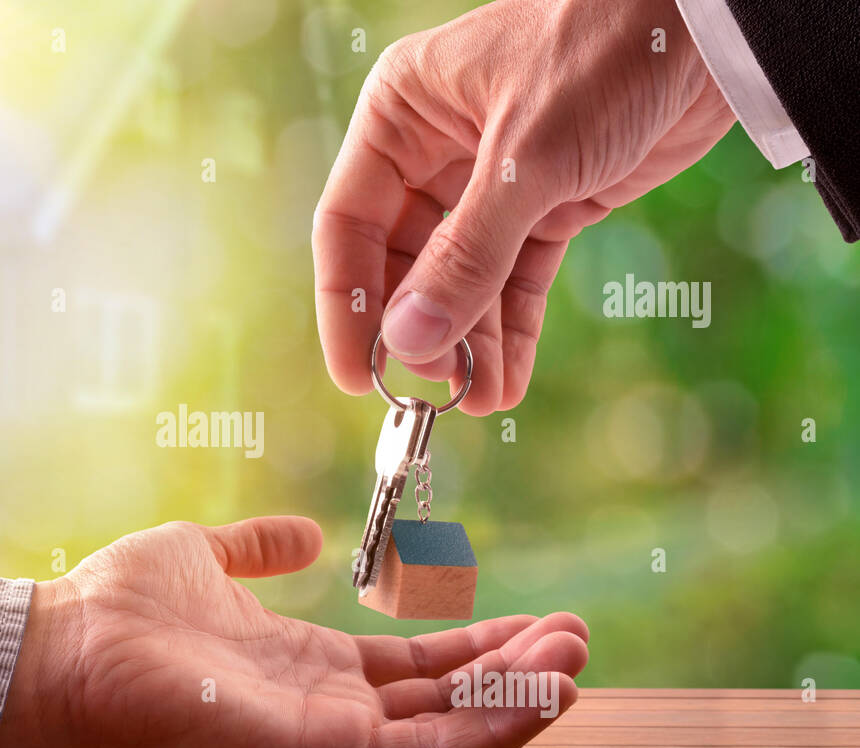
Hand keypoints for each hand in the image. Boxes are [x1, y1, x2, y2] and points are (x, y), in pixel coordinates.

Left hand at [0, 516, 588, 747]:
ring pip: (446, 733)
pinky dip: (486, 729)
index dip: (476, 646)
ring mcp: (322, 738)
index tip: (533, 617)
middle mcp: (323, 708)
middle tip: (576, 639)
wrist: (67, 642)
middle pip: (443, 701)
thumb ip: (258, 547)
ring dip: (516, 700)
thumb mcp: (207, 556)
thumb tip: (301, 534)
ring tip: (576, 662)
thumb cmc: (122, 605)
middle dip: (513, 673)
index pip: (413, 669)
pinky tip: (538, 695)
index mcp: (306, 665)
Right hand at [313, 0, 733, 413]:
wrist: (714, 25)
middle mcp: (434, 150)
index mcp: (401, 116)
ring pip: (462, 280)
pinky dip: (513, 329)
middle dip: (423, 329)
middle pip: (403, 262)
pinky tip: (508, 378)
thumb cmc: (605, 51)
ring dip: (470, 342)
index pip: (347, 225)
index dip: (346, 305)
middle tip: (438, 388)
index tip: (355, 375)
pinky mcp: (549, 203)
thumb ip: (466, 257)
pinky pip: (515, 279)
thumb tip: (408, 341)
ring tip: (480, 398)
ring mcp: (492, 181)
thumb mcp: (526, 161)